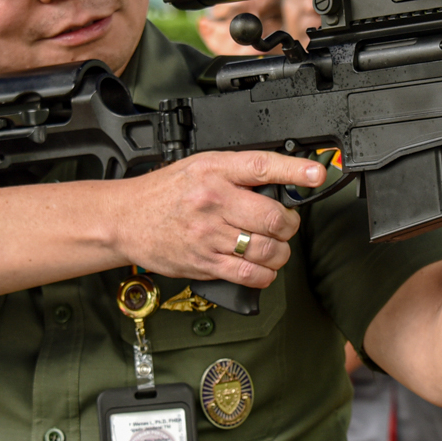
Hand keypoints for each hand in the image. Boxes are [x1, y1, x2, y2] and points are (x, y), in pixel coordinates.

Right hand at [113, 150, 324, 287]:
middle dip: (288, 225)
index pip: (262, 167)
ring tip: (274, 247)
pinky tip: (261, 267)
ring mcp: (210, 235)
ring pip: (267, 249)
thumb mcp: (199, 167)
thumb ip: (237, 174)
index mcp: (215, 171)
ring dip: (280, 252)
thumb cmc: (164, 193)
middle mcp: (214, 201)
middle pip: (273, 217)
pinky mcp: (205, 263)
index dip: (295, 171)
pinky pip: (249, 274)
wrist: (124, 219)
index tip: (316, 174)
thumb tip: (278, 183)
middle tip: (284, 224)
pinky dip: (264, 274)